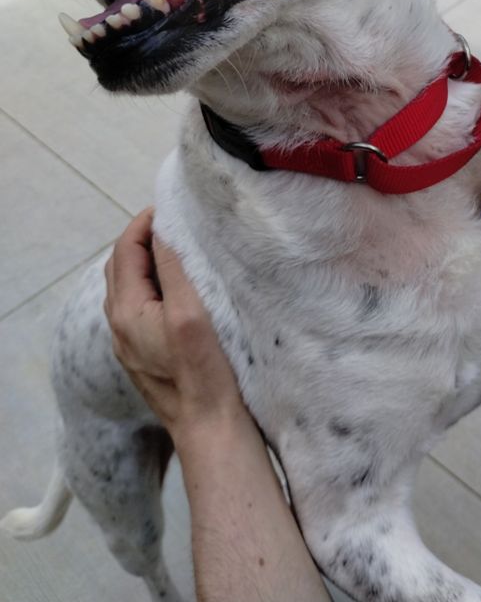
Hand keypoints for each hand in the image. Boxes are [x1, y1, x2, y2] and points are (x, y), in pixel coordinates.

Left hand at [104, 208, 245, 438]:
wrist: (208, 424)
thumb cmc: (203, 371)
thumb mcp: (190, 312)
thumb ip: (173, 270)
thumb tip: (163, 233)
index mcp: (126, 311)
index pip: (125, 251)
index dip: (143, 224)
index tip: (168, 208)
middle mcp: (119, 326)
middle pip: (120, 267)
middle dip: (141, 239)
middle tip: (173, 222)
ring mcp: (129, 342)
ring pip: (128, 287)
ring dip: (146, 261)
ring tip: (177, 246)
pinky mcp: (144, 352)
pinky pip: (139, 305)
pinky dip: (152, 283)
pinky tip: (177, 284)